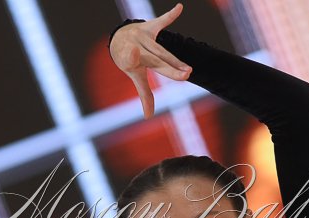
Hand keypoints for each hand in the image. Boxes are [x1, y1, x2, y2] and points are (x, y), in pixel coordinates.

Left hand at [109, 3, 191, 118]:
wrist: (120, 38)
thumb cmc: (129, 60)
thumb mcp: (135, 75)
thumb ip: (145, 94)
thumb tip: (148, 117)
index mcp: (132, 61)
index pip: (141, 67)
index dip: (135, 60)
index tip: (134, 54)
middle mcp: (136, 47)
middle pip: (156, 60)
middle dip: (170, 68)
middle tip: (185, 75)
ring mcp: (143, 35)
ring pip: (162, 50)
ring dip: (176, 60)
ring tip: (188, 70)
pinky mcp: (149, 26)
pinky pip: (161, 21)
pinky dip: (170, 15)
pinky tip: (179, 8)